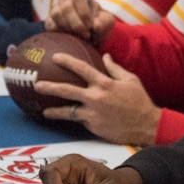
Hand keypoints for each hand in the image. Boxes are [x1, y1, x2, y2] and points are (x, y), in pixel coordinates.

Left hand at [35, 52, 160, 146]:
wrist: (147, 125)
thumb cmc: (139, 101)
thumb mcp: (130, 80)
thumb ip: (115, 68)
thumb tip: (105, 56)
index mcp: (105, 83)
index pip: (82, 68)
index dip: (67, 61)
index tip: (55, 57)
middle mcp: (96, 97)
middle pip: (67, 90)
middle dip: (50, 87)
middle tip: (37, 84)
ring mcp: (93, 113)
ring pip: (68, 111)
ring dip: (54, 110)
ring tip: (44, 110)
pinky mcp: (94, 126)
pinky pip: (79, 120)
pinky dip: (71, 119)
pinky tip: (63, 119)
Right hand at [47, 0, 114, 45]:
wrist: (89, 32)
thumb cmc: (98, 23)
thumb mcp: (107, 22)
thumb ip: (104, 22)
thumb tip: (96, 26)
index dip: (84, 12)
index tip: (90, 26)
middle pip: (67, 7)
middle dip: (77, 24)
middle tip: (86, 35)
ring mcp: (55, 9)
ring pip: (57, 14)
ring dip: (68, 27)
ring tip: (78, 36)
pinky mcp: (50, 21)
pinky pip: (51, 25)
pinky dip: (61, 32)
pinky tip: (70, 37)